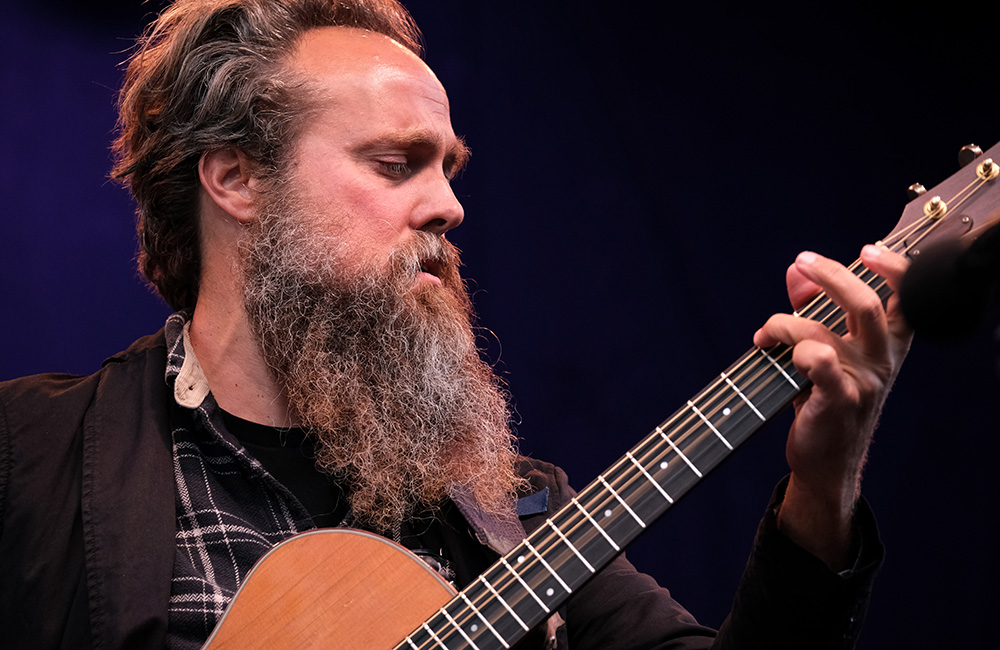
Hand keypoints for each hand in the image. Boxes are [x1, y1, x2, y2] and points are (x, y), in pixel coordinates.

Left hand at [752, 245, 911, 567]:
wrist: (826, 461)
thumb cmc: (824, 402)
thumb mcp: (825, 351)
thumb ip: (813, 308)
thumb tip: (796, 271)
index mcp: (889, 346)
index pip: (908, 298)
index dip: (894, 268)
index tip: (868, 250)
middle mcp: (883, 361)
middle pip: (865, 303)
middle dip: (830, 274)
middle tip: (802, 261)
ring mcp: (863, 382)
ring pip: (821, 331)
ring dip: (783, 323)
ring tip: (765, 334)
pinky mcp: (838, 401)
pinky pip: (816, 360)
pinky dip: (790, 348)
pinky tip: (771, 352)